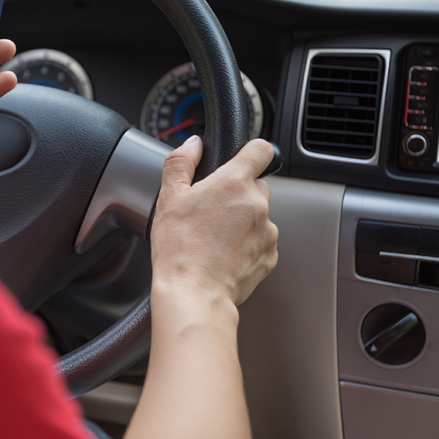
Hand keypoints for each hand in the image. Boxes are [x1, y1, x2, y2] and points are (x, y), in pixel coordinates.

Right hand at [149, 136, 277, 311]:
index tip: (243, 160)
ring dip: (244, 221)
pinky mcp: (270, 256)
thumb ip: (181, 162)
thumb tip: (192, 144)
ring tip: (216, 237)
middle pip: (258, 185)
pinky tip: (225, 253)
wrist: (193, 294)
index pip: (262, 150)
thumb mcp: (169, 198)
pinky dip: (248, 244)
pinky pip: (262, 241)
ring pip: (259, 215)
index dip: (252, 152)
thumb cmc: (179, 249)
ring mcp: (267, 231)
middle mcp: (256, 204)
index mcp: (234, 182)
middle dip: (239, 193)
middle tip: (214, 210)